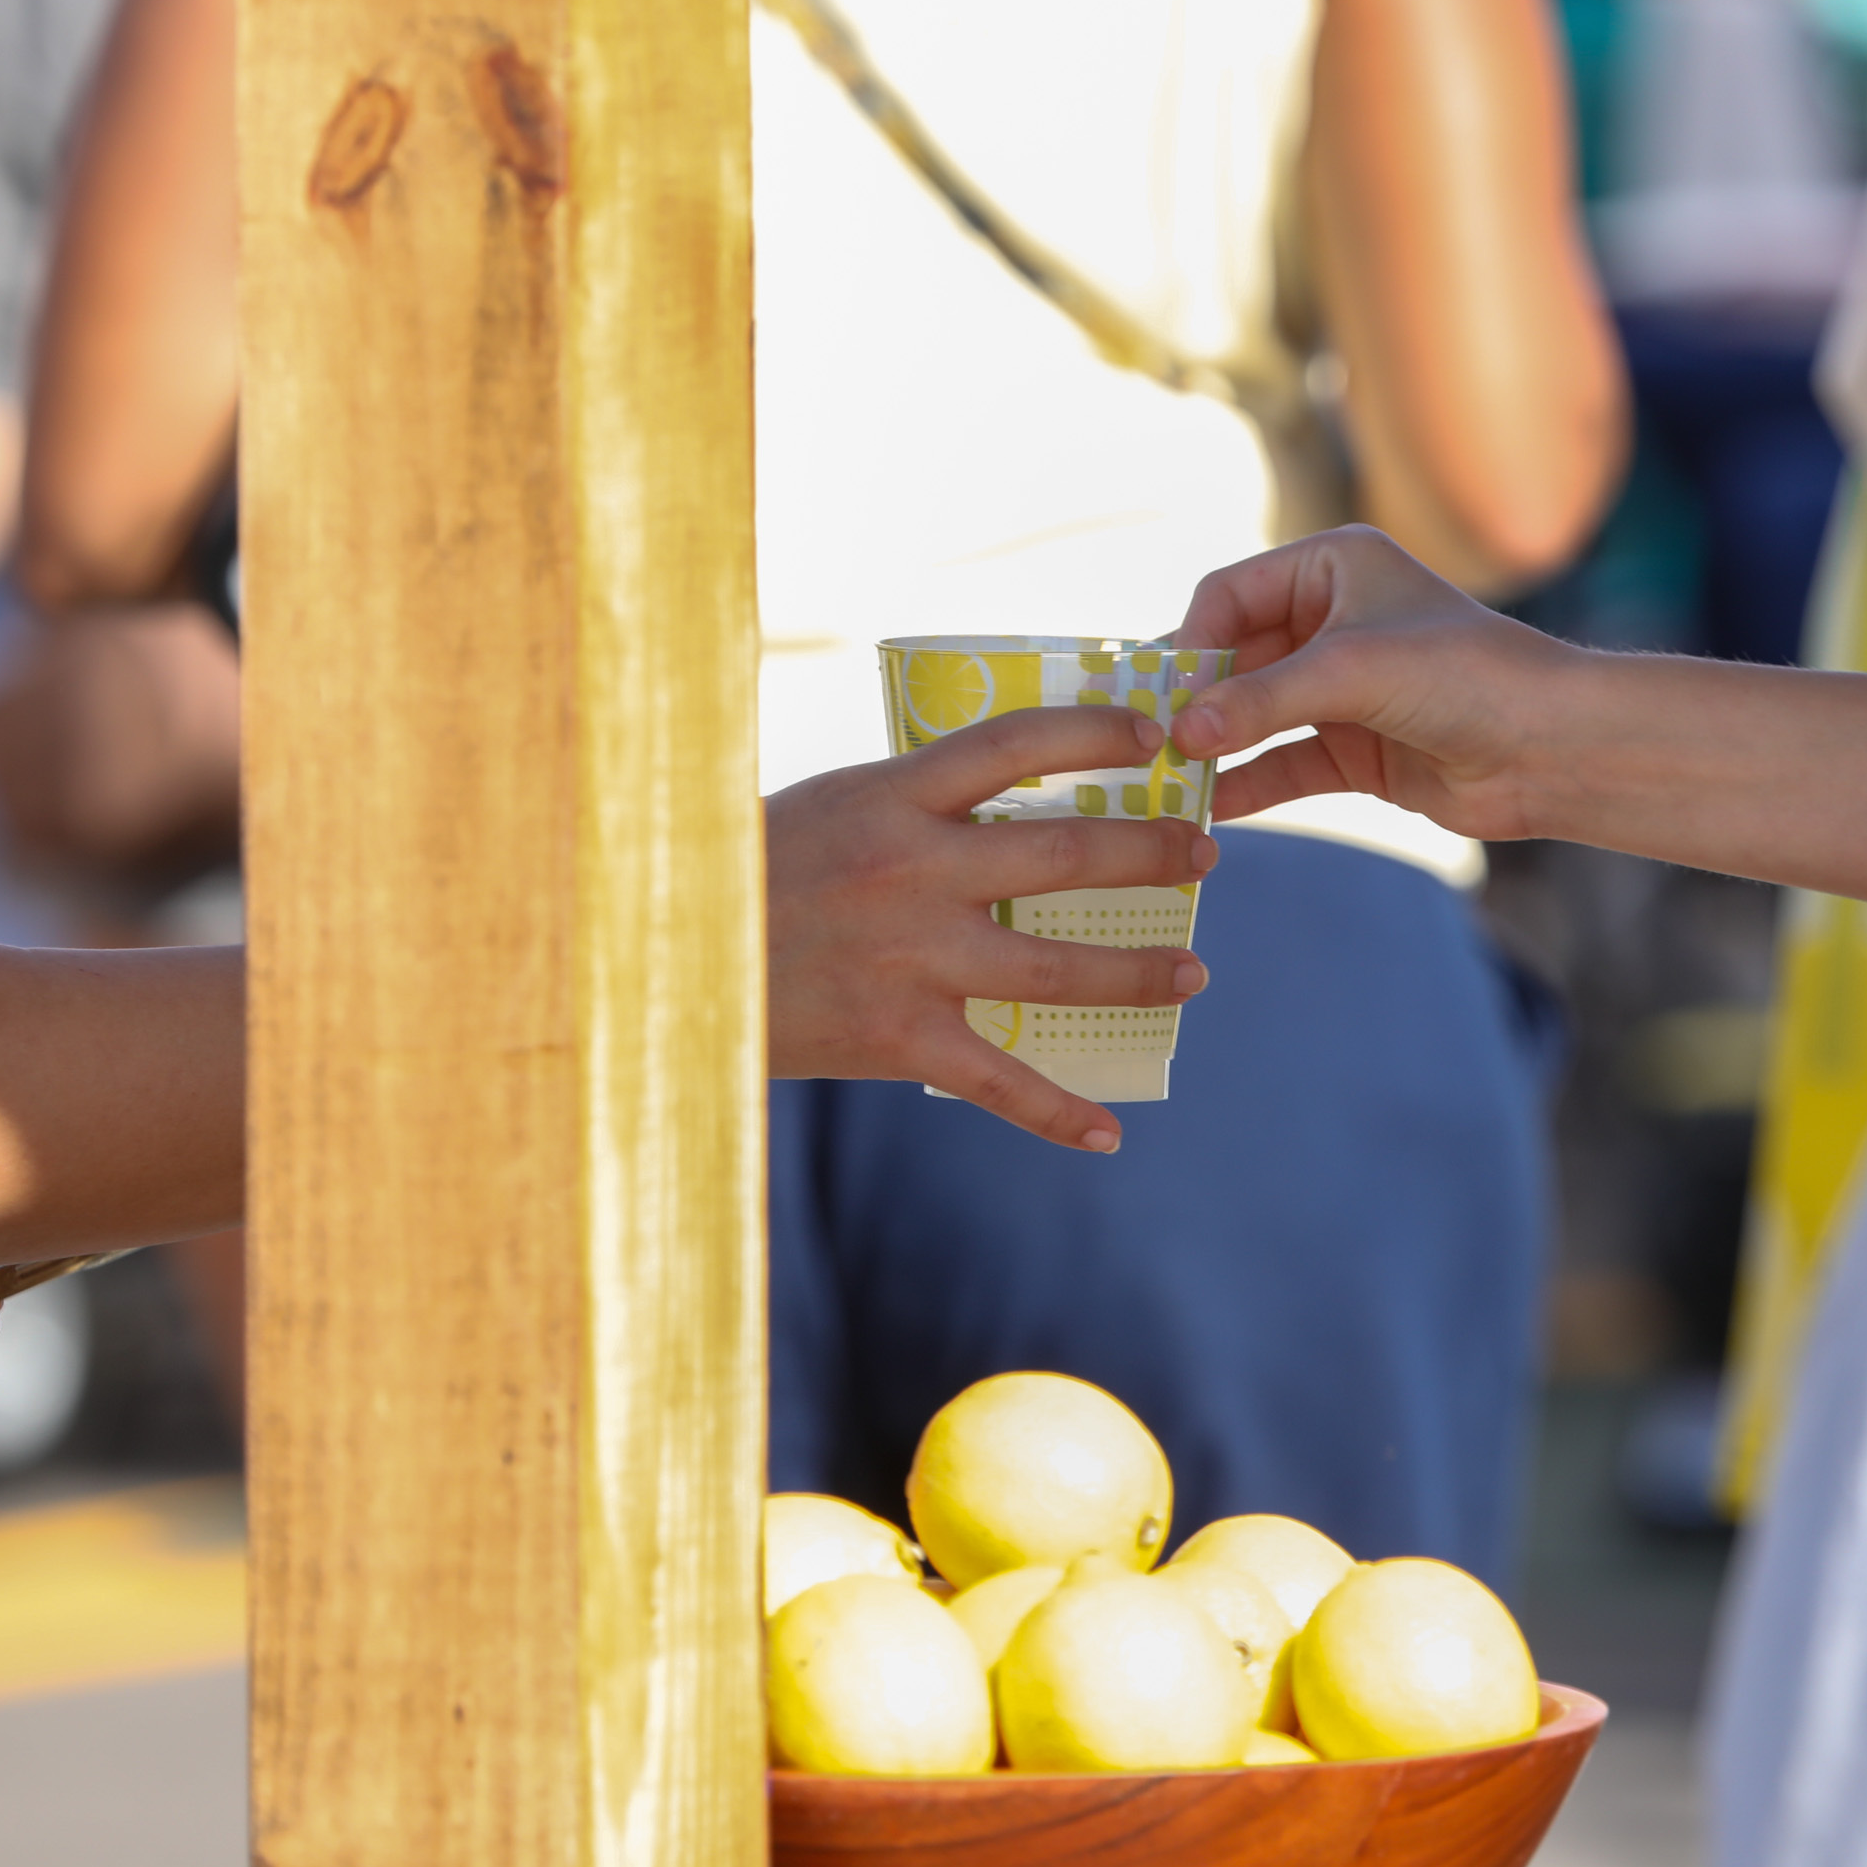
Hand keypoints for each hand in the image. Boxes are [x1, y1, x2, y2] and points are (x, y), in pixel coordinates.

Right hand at [765, 706, 1215, 1153]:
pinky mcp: (895, 1037)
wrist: (665, 957)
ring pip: (1055, 964)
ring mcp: (910, 957)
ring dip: (1135, 972)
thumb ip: (914, 801)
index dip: (1099, 732)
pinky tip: (1108, 1134)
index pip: (1019, 742)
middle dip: (1148, 854)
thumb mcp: (830, 806)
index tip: (1157, 735)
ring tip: (1190, 976)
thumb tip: (1010, 788)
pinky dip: (1057, 1113)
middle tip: (1201, 857)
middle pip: (1064, 853)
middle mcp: (912, 868)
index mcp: (893, 795)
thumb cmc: (746, 870)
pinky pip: (998, 1081)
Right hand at [1168, 526, 1574, 838]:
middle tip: (1139, 740)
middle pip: (1234, 657)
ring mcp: (1342, 688)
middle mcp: (1333, 620)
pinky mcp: (1356, 748)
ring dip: (1215, 746)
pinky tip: (1212, 809)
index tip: (1156, 694)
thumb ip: (1260, 700)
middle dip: (1193, 699)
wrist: (1553, 748)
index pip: (1230, 594)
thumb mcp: (1351, 672)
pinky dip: (1250, 783)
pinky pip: (1285, 763)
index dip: (1188, 641)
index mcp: (1332, 566)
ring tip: (1162, 781)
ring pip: (1255, 715)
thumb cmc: (1464, 675)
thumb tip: (1180, 732)